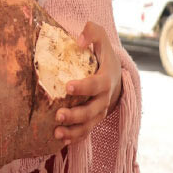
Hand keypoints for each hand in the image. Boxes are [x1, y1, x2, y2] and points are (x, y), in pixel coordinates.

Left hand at [54, 22, 121, 144]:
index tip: (67, 86)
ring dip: (73, 130)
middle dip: (76, 115)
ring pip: (88, 125)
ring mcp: (99, 111)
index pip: (96, 85)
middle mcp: (104, 98)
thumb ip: (93, 32)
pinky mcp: (93, 120)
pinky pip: (85, 132)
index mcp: (106, 79)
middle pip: (92, 110)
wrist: (114, 74)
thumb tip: (79, 40)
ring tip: (57, 132)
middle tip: (58, 115)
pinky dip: (74, 138)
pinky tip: (60, 140)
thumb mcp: (101, 39)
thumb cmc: (102, 55)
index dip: (83, 87)